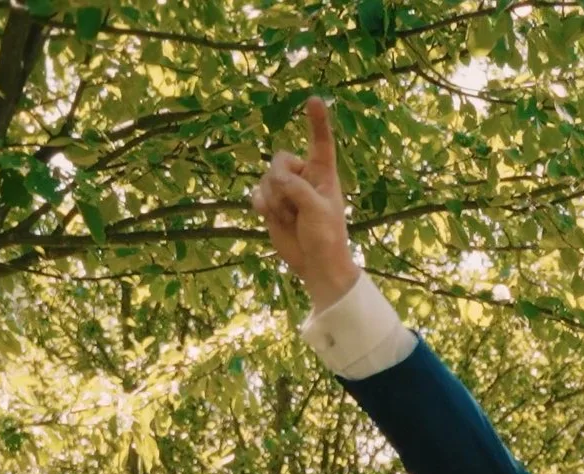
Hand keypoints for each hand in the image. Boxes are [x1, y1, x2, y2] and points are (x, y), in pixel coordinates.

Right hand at [250, 98, 359, 306]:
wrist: (315, 263)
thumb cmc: (327, 236)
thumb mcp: (318, 211)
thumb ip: (298, 189)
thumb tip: (274, 178)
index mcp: (323, 174)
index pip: (320, 142)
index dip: (317, 121)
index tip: (314, 99)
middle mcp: (304, 176)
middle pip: (280, 159)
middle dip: (279, 181)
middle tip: (291, 204)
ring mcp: (286, 189)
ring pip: (266, 179)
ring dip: (274, 200)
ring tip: (290, 218)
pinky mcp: (272, 203)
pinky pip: (256, 193)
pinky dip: (261, 205)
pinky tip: (269, 216)